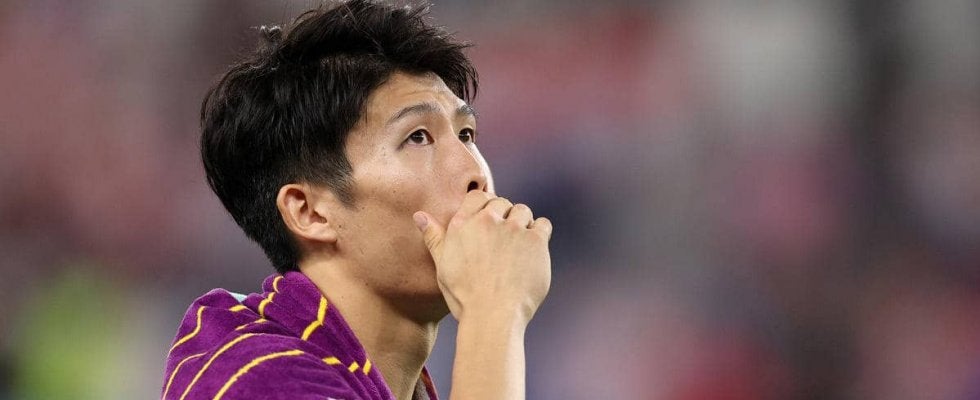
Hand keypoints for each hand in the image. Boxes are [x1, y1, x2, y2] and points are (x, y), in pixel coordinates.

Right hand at [414, 191, 552, 323]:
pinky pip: (543, 224)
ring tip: (519, 246)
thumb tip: (419, 216)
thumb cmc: (464, 295)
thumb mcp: (442, 265)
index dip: (486, 206)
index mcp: (463, 224)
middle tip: (504, 240)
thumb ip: (434, 237)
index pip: (478, 196)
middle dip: (505, 216)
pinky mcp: (535, 240)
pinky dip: (540, 233)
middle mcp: (488, 221)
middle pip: (503, 203)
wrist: (492, 316)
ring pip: (523, 211)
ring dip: (523, 223)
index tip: (490, 221)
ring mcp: (513, 229)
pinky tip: (533, 250)